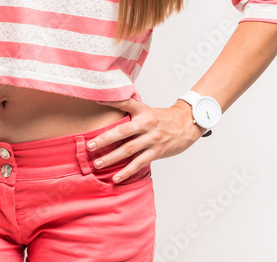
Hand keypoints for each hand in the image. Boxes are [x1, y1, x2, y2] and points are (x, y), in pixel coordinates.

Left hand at [86, 98, 205, 181]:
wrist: (187, 124)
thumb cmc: (162, 118)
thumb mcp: (147, 110)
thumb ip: (130, 111)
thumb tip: (108, 108)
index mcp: (142, 111)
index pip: (126, 103)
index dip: (111, 101)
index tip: (96, 100)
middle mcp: (146, 124)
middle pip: (122, 131)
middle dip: (104, 139)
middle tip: (89, 146)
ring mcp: (152, 139)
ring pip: (129, 149)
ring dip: (112, 158)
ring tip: (98, 164)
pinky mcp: (157, 151)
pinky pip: (139, 163)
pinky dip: (127, 171)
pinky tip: (116, 177)